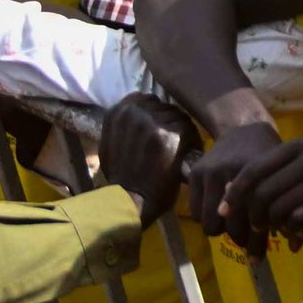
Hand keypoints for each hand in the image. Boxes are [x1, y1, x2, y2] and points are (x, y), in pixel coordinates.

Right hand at [94, 92, 190, 219]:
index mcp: (117, 112)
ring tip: (179, 149)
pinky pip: (188, 128)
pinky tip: (187, 154)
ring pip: (177, 116)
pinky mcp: (169, 134)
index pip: (146, 100)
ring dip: (180, 131)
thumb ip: (123, 125)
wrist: (130, 202)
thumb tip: (137, 110)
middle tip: (171, 143)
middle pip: (163, 107)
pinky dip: (191, 140)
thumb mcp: (111, 145)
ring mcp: (152, 122)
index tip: (158, 131)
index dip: (155, 115)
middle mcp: (134, 112)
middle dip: (167, 123)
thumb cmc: (121, 177)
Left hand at [187, 117, 302, 244]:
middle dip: (254, 216)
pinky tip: (296, 235)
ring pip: (278, 209)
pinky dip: (292, 232)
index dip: (234, 193)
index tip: (223, 211)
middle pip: (262, 193)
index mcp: (296, 147)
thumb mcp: (297, 167)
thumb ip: (267, 175)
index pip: (254, 169)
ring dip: (274, 226)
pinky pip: (298, 220)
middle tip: (257, 227)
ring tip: (280, 230)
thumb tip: (226, 191)